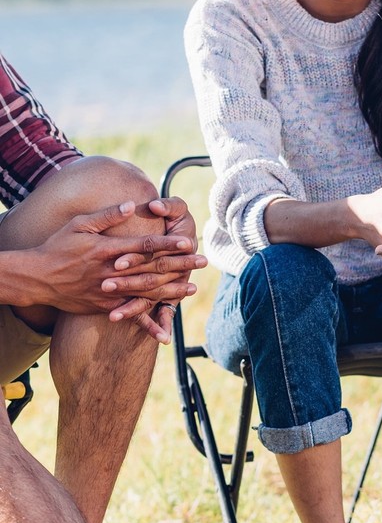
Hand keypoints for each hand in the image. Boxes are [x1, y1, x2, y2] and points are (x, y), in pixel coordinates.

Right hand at [27, 200, 205, 341]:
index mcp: (108, 248)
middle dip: (180, 265)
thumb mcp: (80, 224)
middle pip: (152, 267)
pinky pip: (131, 312)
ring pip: (147, 290)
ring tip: (192, 287)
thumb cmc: (58, 247)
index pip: (145, 245)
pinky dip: (149, 318)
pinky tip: (167, 318)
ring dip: (172, 289)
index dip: (168, 244)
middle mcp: (113, 270)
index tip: (188, 242)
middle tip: (203, 261)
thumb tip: (132, 204)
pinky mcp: (106, 305)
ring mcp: (110, 290)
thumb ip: (107, 215)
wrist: (38, 278)